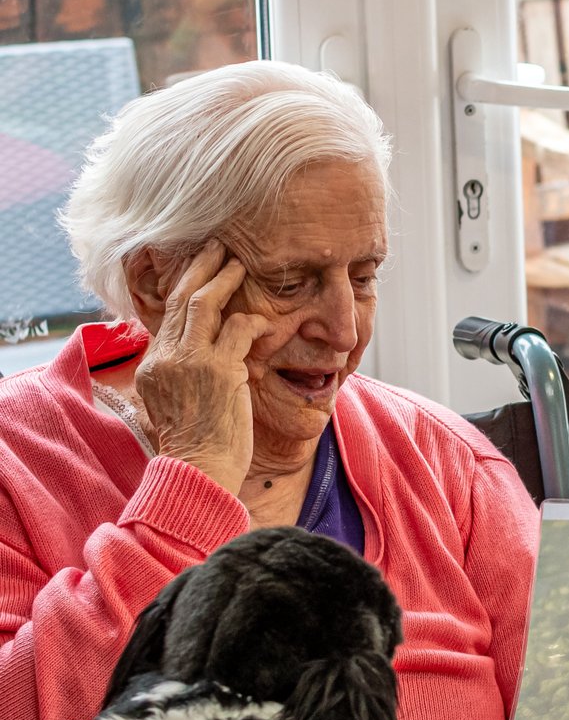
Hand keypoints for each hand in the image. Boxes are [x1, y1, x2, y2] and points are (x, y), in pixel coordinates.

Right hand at [134, 240, 272, 493]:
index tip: (200, 268)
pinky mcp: (219, 371)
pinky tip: (263, 319)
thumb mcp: (175, 404)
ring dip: (223, 279)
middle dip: (200, 268)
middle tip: (218, 247)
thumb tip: (192, 354)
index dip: (186, 287)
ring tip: (238, 262)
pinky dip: (252, 321)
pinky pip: (238, 330)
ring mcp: (191, 362)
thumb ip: (181, 373)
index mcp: (154, 365)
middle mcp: (166, 357)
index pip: (167, 314)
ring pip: (203, 304)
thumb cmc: (197, 445)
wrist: (199, 472)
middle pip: (180, 299)